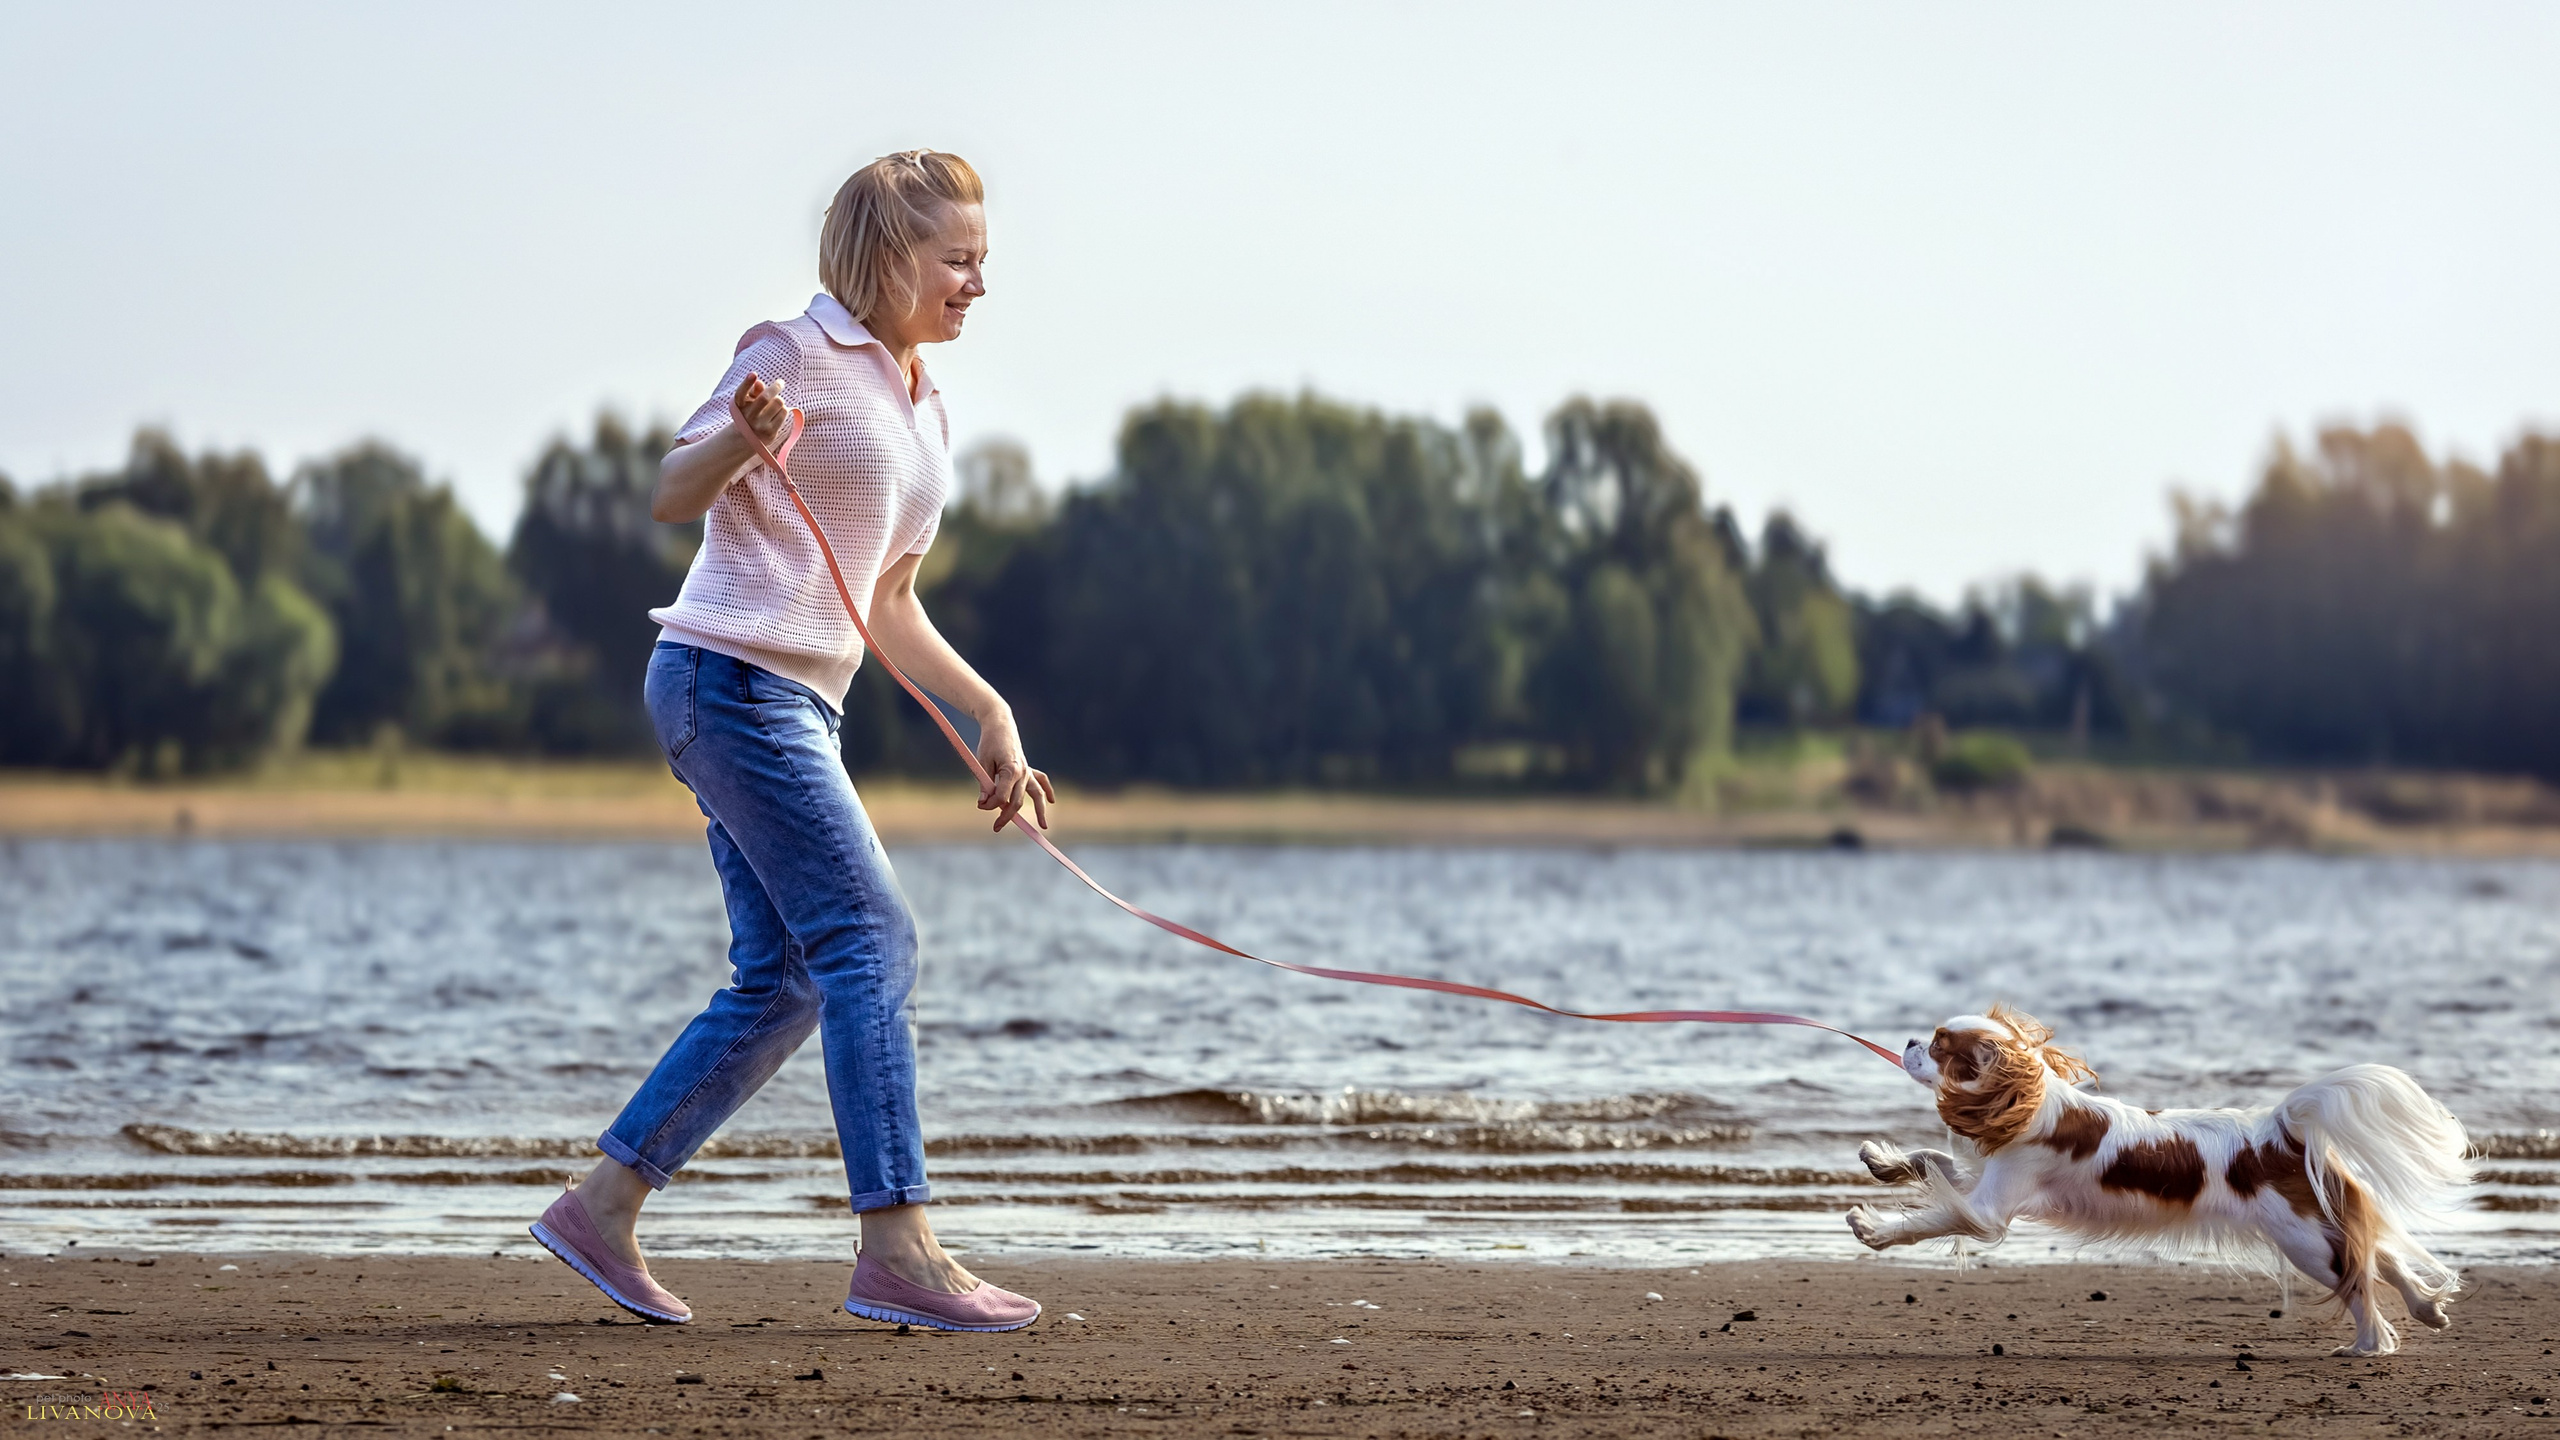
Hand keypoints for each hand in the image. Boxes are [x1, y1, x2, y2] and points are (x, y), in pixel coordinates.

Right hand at [733, 372, 789, 445]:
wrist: (749, 438)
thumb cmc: (750, 412)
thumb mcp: (749, 401)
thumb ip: (754, 391)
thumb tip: (759, 383)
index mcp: (739, 405)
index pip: (740, 393)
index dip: (746, 383)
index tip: (753, 374)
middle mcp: (748, 416)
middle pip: (765, 397)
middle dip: (775, 387)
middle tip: (780, 382)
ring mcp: (759, 425)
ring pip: (778, 403)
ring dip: (779, 400)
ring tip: (775, 404)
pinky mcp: (770, 432)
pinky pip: (784, 412)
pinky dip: (783, 409)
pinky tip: (777, 412)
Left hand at [972, 711, 1055, 832]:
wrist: (999, 724)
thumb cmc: (989, 742)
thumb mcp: (982, 762)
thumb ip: (984, 783)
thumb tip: (983, 802)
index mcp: (1010, 770)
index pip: (1002, 797)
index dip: (990, 805)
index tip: (980, 805)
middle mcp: (1023, 772)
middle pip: (1017, 801)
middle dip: (1006, 816)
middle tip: (996, 828)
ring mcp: (1027, 770)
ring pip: (1036, 794)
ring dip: (1040, 810)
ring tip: (1043, 826)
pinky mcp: (1028, 768)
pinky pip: (1041, 780)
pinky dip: (1047, 790)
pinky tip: (1051, 800)